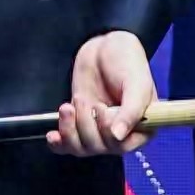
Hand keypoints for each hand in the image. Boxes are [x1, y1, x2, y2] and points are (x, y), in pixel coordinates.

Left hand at [47, 31, 156, 156]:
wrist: (105, 46)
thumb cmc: (127, 62)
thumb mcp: (136, 83)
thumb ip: (131, 110)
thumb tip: (117, 136)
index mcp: (141, 127)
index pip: (121, 147)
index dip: (107, 132)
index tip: (101, 108)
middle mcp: (120, 133)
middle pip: (99, 148)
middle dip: (86, 124)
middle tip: (85, 99)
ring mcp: (98, 129)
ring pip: (82, 148)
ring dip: (70, 130)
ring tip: (69, 106)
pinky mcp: (79, 122)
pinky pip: (68, 144)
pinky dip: (59, 143)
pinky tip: (53, 136)